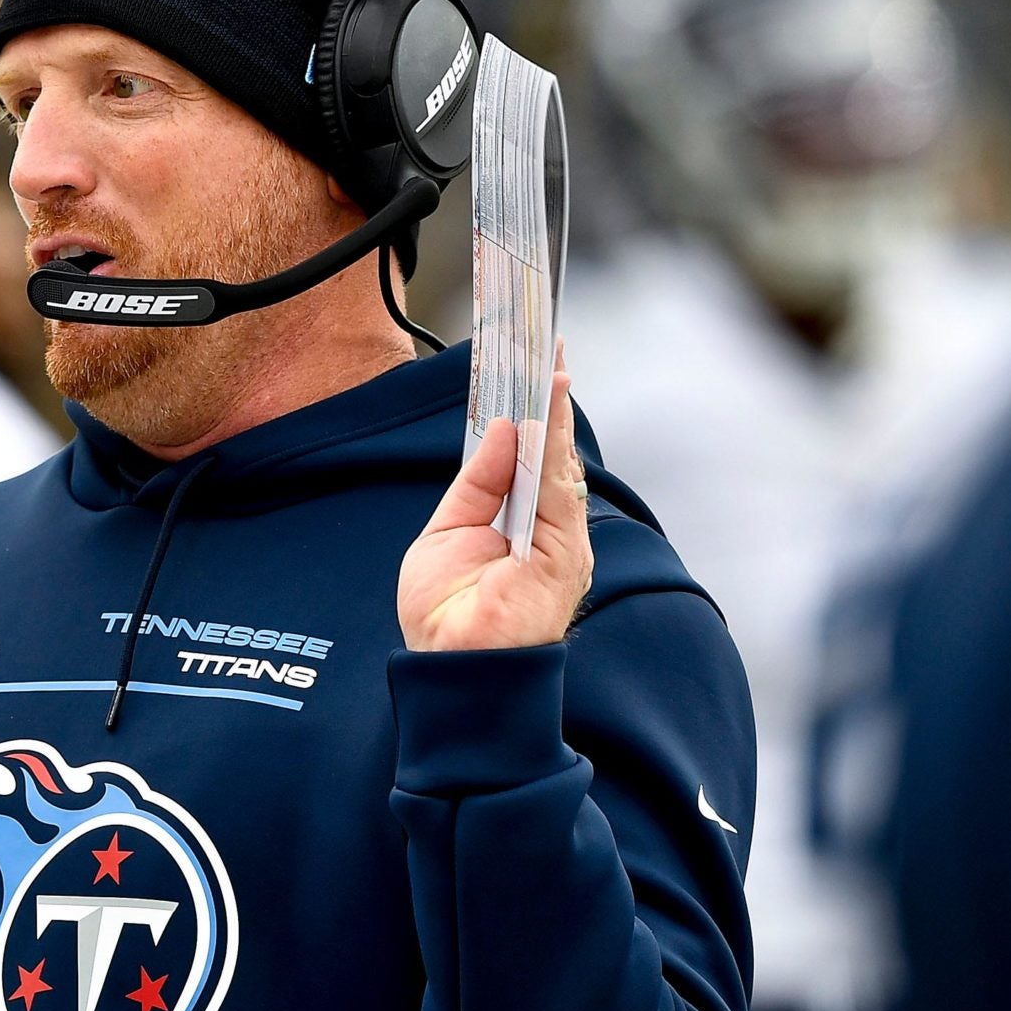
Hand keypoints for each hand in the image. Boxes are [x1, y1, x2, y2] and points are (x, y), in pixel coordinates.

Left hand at [398, 349, 593, 652]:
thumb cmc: (447, 614)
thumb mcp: (448, 530)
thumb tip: (500, 426)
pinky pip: (558, 487)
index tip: (525, 362)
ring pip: (559, 460)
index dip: (529, 409)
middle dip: (547, 396)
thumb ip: (477, 481)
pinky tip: (546, 408)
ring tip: (546, 360)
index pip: (530, 455)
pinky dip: (553, 444)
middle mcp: (549, 528)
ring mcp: (561, 539)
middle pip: (551, 450)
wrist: (452, 668)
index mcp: (522, 524)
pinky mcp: (563, 551)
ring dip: (554, 408)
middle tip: (542, 342)